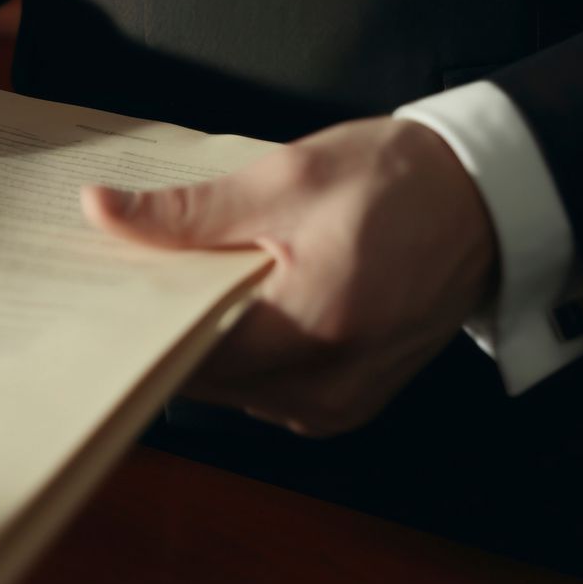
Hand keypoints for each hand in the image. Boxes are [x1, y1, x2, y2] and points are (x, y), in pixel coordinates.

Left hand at [81, 117, 495, 436]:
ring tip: (184, 286)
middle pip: (207, 379)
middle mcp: (328, 386)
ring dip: (206, 346)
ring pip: (236, 391)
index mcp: (312, 326)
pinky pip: (270, 393)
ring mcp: (341, 404)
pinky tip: (235, 309)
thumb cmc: (394, 182)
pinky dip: (246, 358)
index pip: (188, 353)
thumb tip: (104, 211)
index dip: (136, 323)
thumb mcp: (286, 178)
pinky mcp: (350, 405)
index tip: (98, 292)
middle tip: (129, 280)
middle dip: (167, 332)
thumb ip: (189, 211)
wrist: (484, 202)